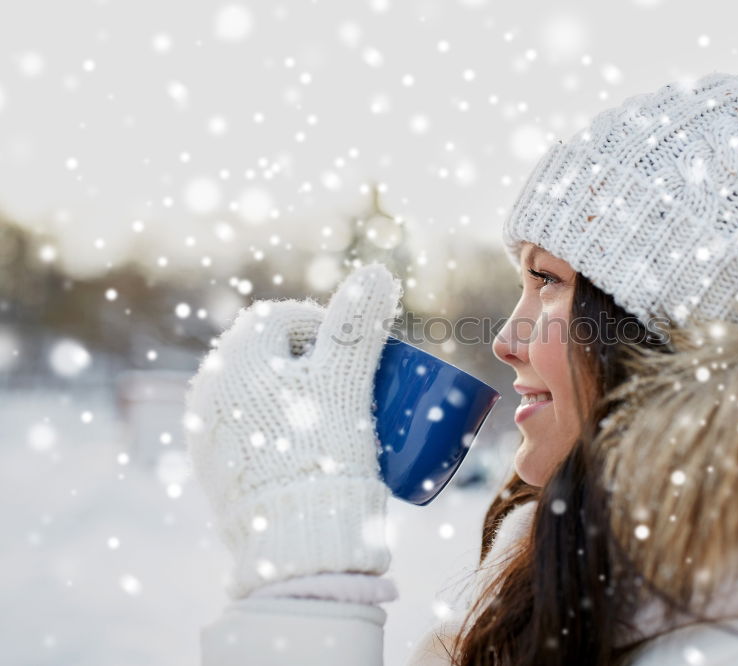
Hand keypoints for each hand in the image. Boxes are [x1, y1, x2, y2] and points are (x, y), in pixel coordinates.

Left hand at [185, 263, 401, 599]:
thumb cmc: (321, 451)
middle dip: (309, 360)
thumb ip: (359, 325)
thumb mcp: (345, 381)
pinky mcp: (211, 468)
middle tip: (351, 385)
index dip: (321, 324)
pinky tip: (304, 446)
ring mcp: (205, 431)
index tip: (355, 350)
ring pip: (255, 392)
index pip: (278, 318)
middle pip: (266, 355)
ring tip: (334, 417)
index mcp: (234, 357)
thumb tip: (378, 272)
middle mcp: (208, 388)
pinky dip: (276, 426)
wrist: (293, 539)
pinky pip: (246, 428)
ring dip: (293, 392)